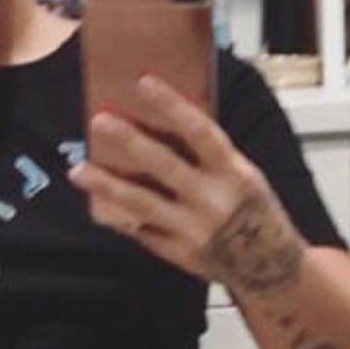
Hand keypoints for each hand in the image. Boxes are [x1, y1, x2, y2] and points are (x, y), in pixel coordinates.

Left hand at [67, 73, 298, 283]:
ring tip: (78, 170)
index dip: (171, 105)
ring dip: (107, 185)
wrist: (271, 266)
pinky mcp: (182, 255)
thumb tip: (166, 123)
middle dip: (130, 141)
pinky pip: (144, 233)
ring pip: (143, 203)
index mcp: (235, 172)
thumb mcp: (244, 176)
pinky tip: (98, 204)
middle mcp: (214, 200)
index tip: (143, 82)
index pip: (200, 130)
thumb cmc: (255, 211)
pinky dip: (121, 217)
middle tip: (100, 121)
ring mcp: (196, 230)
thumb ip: (210, 156)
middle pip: (164, 165)